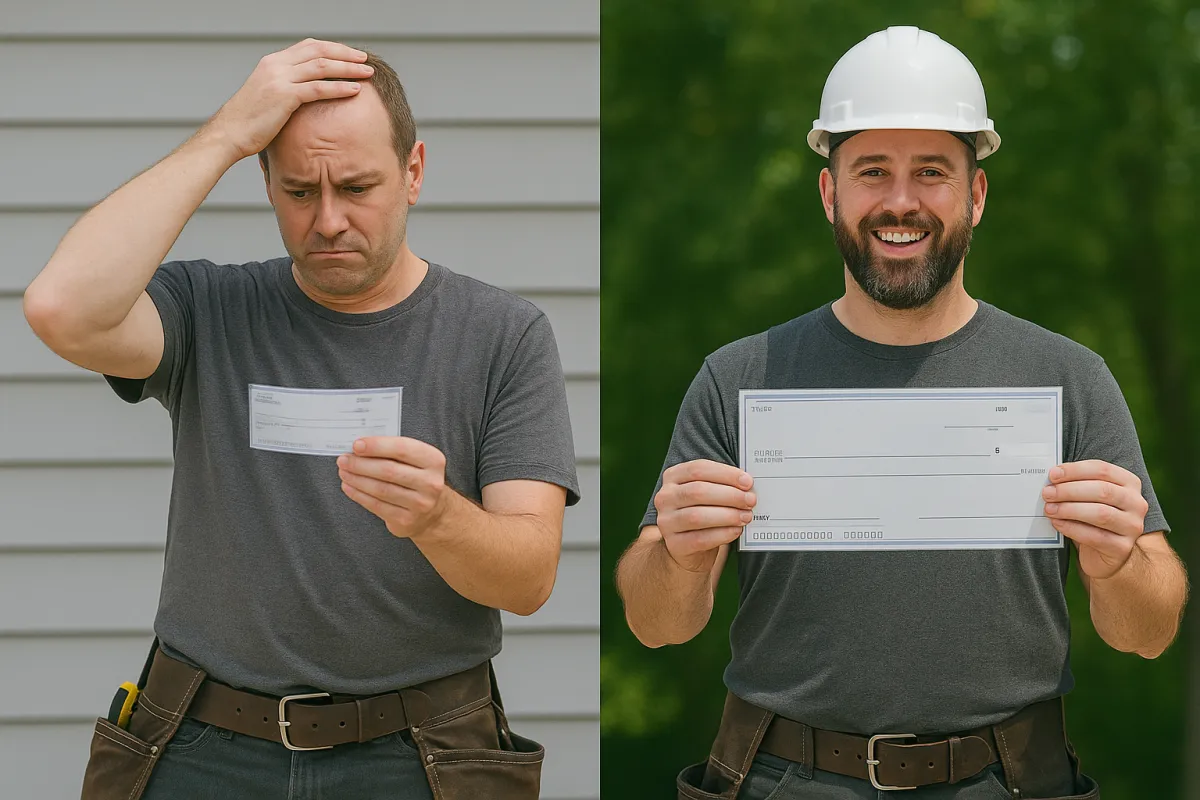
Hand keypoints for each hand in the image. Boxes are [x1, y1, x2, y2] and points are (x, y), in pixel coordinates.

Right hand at [207, 39, 374, 160]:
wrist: (229, 133)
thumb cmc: (250, 122)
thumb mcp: (268, 96)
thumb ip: (286, 87)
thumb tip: (306, 93)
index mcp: (273, 62)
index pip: (309, 46)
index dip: (333, 48)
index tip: (351, 54)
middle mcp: (276, 64)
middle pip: (319, 50)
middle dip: (345, 53)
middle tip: (365, 59)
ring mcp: (279, 78)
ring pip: (322, 65)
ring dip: (348, 68)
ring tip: (368, 72)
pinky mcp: (284, 96)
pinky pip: (318, 88)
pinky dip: (340, 87)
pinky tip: (355, 90)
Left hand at [337, 437, 449, 538]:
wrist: (433, 512)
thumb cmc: (418, 478)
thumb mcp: (416, 460)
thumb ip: (393, 451)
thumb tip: (361, 447)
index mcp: (434, 460)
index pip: (402, 449)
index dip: (377, 446)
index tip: (357, 445)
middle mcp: (430, 482)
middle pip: (388, 470)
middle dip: (361, 464)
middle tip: (344, 460)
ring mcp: (419, 503)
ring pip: (380, 489)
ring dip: (357, 479)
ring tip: (344, 472)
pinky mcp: (406, 520)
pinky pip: (377, 505)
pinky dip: (359, 495)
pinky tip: (349, 487)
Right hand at [654, 459, 755, 573]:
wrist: (689, 546)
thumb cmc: (704, 511)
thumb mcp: (708, 493)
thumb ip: (722, 485)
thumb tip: (749, 486)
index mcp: (673, 477)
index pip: (698, 469)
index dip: (725, 474)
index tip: (747, 482)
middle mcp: (665, 497)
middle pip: (698, 491)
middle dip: (730, 495)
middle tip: (750, 500)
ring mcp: (666, 521)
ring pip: (697, 516)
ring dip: (728, 515)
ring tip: (746, 516)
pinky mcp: (674, 544)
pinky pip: (700, 538)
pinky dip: (722, 534)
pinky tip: (736, 530)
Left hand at [1042, 459, 1149, 578]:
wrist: (1104, 552)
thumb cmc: (1093, 518)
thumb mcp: (1089, 496)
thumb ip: (1077, 484)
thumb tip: (1052, 476)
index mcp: (1129, 483)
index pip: (1103, 470)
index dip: (1075, 471)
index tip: (1053, 475)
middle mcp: (1136, 503)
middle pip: (1102, 491)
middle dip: (1069, 490)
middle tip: (1047, 493)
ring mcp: (1132, 526)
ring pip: (1100, 514)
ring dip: (1069, 509)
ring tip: (1049, 509)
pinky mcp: (1123, 547)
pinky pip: (1095, 536)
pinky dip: (1072, 528)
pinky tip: (1057, 523)